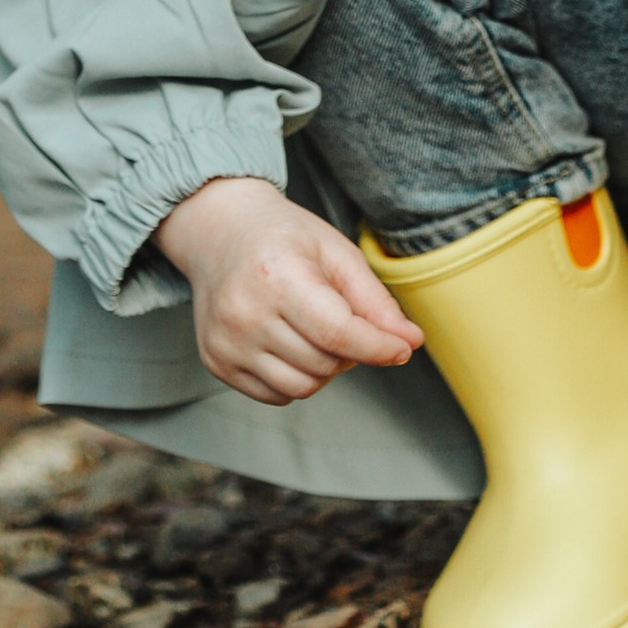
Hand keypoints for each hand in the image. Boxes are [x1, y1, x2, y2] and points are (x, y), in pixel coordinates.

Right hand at [155, 177, 423, 406]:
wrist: (219, 232)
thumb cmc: (282, 238)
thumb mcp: (336, 253)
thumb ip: (375, 301)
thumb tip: (410, 342)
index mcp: (275, 275)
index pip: (338, 334)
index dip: (379, 347)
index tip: (402, 349)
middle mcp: (244, 312)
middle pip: (324, 363)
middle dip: (349, 350)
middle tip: (339, 317)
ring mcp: (226, 341)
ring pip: (303, 387)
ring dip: (323, 367)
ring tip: (313, 330)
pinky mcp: (216, 361)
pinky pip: (277, 395)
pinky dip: (295, 377)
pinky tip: (288, 342)